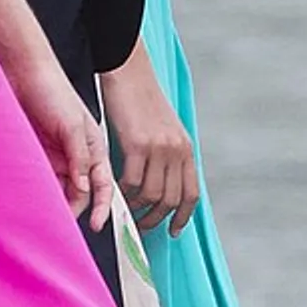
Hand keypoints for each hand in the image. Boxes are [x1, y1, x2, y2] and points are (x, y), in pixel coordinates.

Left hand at [7, 53, 116, 232]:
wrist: (22, 73)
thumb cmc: (53, 91)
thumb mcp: (73, 125)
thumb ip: (81, 158)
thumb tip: (85, 190)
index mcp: (94, 147)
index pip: (103, 184)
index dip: (102, 206)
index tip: (96, 225)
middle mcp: (76, 156)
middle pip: (79, 193)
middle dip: (74, 210)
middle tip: (60, 226)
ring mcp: (55, 157)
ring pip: (58, 190)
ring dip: (54, 203)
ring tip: (42, 217)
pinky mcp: (35, 156)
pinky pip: (39, 181)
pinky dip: (37, 193)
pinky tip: (30, 201)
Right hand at [98, 45, 202, 234]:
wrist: (129, 74)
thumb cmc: (141, 103)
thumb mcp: (164, 130)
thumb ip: (167, 156)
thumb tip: (161, 185)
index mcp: (186, 148)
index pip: (192, 193)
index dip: (183, 217)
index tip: (172, 231)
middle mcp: (177, 150)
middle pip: (171, 200)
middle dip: (155, 219)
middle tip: (139, 227)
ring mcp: (159, 148)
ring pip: (151, 195)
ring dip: (137, 210)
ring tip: (126, 212)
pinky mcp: (137, 145)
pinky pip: (131, 182)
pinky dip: (122, 193)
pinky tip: (115, 192)